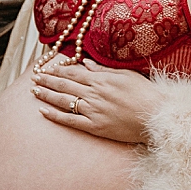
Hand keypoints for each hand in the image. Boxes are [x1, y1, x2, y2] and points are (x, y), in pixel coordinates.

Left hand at [31, 57, 159, 143]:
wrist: (156, 116)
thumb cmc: (145, 94)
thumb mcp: (126, 74)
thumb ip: (104, 69)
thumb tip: (86, 62)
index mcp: (101, 79)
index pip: (72, 72)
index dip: (56, 70)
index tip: (45, 67)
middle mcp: (94, 93)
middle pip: (64, 85)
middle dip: (47, 80)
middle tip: (34, 77)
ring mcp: (93, 110)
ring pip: (63, 101)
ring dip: (46, 95)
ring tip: (34, 91)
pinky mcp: (95, 126)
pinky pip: (70, 120)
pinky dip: (55, 115)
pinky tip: (43, 111)